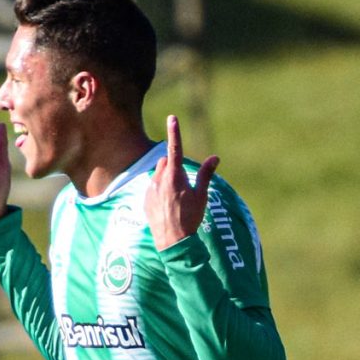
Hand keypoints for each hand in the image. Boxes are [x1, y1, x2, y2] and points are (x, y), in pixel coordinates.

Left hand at [144, 115, 218, 250]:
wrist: (173, 242)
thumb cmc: (191, 218)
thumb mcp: (201, 195)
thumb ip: (205, 174)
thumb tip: (215, 157)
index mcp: (175, 177)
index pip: (175, 149)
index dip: (174, 132)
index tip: (172, 117)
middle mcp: (159, 180)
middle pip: (165, 162)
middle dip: (173, 166)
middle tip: (184, 184)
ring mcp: (150, 190)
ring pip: (157, 174)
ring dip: (165, 178)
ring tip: (176, 198)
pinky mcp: (144, 200)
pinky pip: (152, 188)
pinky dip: (159, 191)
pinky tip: (167, 206)